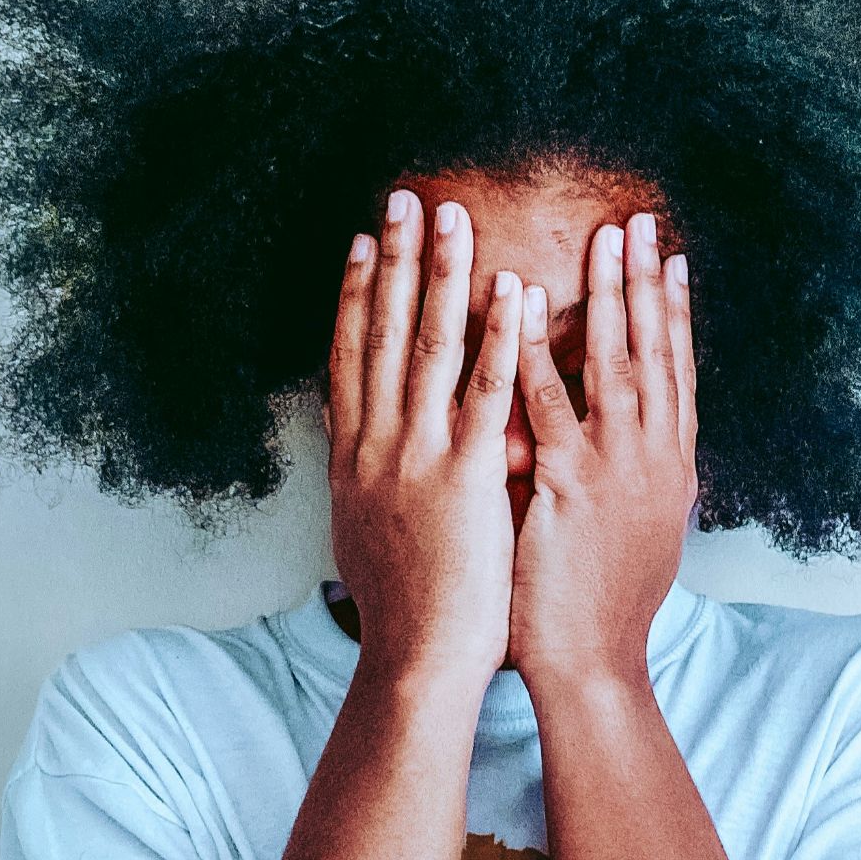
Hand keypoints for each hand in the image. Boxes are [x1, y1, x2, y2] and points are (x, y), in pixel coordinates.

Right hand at [324, 189, 522, 681]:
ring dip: (442, 275)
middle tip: (404, 198)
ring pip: (430, 347)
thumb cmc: (401, 610)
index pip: (350, 356)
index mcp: (353, 457)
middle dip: (395, 260)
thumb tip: (354, 446)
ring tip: (453, 217)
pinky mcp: (467, 476)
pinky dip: (499, 337)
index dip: (357, 294)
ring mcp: (419, 456)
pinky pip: (487, 393)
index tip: (363, 241)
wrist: (415, 661)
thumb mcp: (362, 533)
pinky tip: (510, 291)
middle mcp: (377, 444)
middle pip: (383, 333)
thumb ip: (365, 479)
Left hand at [508, 210, 698, 685]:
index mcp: (673, 466)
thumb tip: (644, 441)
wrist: (594, 663)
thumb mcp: (641, 529)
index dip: (675, 311)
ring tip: (602, 238)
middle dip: (648, 282)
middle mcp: (657, 457)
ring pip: (618, 363)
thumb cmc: (605, 603)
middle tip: (641, 221)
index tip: (671, 257)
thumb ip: (641, 477)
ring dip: (610, 295)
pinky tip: (522, 303)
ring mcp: (620, 468)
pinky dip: (538, 348)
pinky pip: (551, 402)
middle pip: (657, 351)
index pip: (678, 370)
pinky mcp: (573, 484)